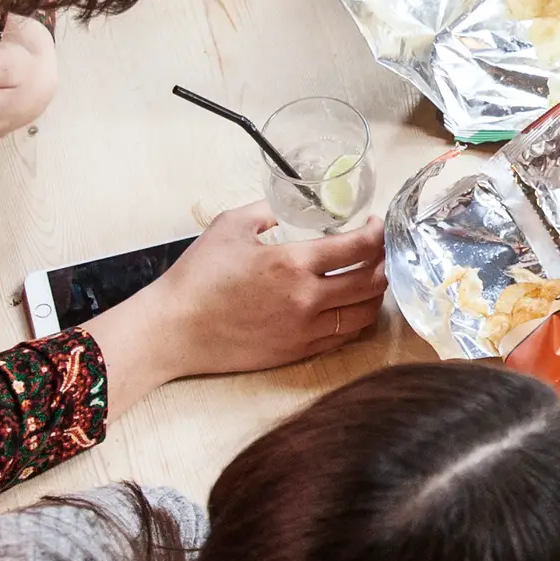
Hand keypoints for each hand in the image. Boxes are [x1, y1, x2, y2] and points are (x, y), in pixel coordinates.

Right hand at [79, 200, 385, 399]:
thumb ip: (267, 212)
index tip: (375, 225)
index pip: (359, 248)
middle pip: (372, 282)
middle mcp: (307, 299)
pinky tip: (350, 305)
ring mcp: (305, 330)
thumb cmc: (198, 276)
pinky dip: (356, 318)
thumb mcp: (231, 226)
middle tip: (379, 250)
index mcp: (292, 263)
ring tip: (370, 277)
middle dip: (384, 262)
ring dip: (376, 293)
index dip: (377, 234)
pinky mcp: (298, 352)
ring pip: (364, 313)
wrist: (175, 330)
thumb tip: (289, 208)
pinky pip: (343, 336)